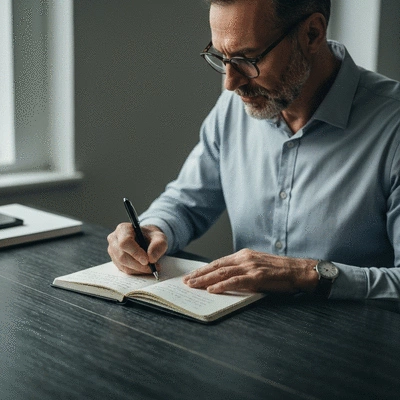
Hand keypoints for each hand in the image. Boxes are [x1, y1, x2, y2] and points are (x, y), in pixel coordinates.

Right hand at [107, 224, 167, 274]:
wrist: (146, 240)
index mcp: (123, 229)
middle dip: (138, 264)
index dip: (135, 253)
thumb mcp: (159, 237)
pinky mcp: (115, 261)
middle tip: (153, 268)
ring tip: (152, 268)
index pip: (125, 242)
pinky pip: (124, 270)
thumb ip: (158, 245)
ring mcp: (113, 251)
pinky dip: (136, 271)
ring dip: (139, 269)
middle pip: (122, 256)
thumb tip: (151, 258)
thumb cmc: (151, 237)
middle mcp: (114, 239)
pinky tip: (145, 269)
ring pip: (123, 265)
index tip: (147, 261)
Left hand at [183, 249, 318, 293]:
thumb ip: (242, 268)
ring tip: (193, 286)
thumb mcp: (257, 264)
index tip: (193, 275)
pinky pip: (235, 281)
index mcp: (243, 255)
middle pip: (216, 266)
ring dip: (205, 280)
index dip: (204, 269)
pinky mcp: (256, 276)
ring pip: (222, 273)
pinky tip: (211, 290)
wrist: (297, 270)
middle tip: (186, 281)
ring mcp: (250, 266)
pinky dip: (222, 285)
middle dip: (200, 274)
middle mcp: (244, 258)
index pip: (219, 262)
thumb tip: (226, 277)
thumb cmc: (279, 270)